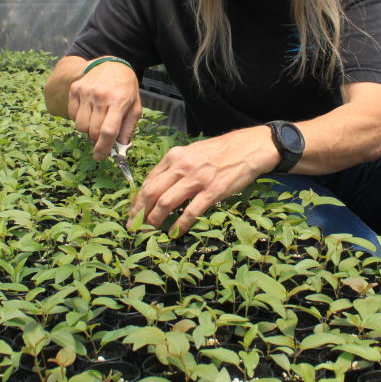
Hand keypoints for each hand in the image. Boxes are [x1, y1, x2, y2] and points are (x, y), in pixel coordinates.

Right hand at [68, 61, 141, 159]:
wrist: (112, 64)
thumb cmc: (126, 88)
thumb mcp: (135, 106)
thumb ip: (128, 128)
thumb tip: (120, 147)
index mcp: (119, 101)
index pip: (108, 131)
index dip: (103, 148)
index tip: (100, 156)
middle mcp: (100, 96)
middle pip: (93, 131)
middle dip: (96, 141)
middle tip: (101, 139)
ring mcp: (86, 92)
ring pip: (80, 126)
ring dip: (87, 130)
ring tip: (96, 122)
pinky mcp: (75, 89)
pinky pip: (72, 115)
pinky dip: (79, 119)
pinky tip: (89, 112)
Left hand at [128, 126, 278, 235]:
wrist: (247, 148)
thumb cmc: (219, 152)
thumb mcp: (192, 153)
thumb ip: (175, 168)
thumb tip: (159, 187)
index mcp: (174, 156)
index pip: (148, 180)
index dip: (138, 199)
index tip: (133, 212)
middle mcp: (181, 166)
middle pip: (151, 192)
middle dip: (138, 212)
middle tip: (133, 226)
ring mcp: (196, 179)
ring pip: (165, 202)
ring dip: (154, 220)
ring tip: (150, 230)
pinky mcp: (212, 191)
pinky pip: (190, 212)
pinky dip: (179, 225)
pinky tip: (174, 233)